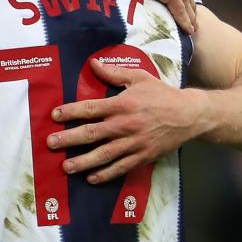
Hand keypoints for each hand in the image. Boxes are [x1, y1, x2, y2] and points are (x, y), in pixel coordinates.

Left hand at [47, 57, 208, 182]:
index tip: (55, 115)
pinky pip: (121, 167)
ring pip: (104, 155)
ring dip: (83, 161)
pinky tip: (91, 178)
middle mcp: (125, 125)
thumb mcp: (139, 78)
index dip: (71, 111)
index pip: (91, 108)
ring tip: (66, 167)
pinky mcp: (143, 156)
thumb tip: (93, 64)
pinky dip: (106, 174)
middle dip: (69, 139)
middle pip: (92, 133)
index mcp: (122, 104)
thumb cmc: (162, 94)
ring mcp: (134, 143)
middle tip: (51, 143)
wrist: (189, 115)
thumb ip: (114, 73)